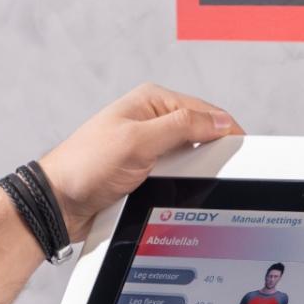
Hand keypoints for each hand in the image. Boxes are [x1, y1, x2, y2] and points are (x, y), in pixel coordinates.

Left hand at [38, 84, 243, 241]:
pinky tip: (178, 190)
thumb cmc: (86, 167)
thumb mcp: (139, 142)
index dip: (226, 131)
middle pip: (201, 133)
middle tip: (215, 171)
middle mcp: (152, 120)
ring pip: (191, 156)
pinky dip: (182, 182)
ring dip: (195, 170)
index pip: (205, 111)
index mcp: (152, 101)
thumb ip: (182, 127)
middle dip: (210, 152)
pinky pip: (178, 173)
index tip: (242, 151)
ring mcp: (149, 145)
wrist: (60, 202)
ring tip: (188, 181)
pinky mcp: (146, 168)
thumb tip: (219, 122)